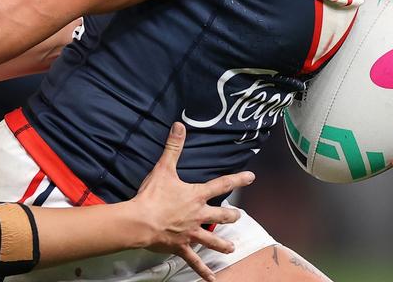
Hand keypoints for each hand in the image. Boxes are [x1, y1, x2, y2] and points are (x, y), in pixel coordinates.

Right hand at [130, 122, 255, 280]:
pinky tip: (212, 280)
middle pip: (221, 215)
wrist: (141, 220)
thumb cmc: (152, 195)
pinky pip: (195, 261)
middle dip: (231, 215)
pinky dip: (204, 271)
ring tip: (231, 248)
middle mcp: (198, 215)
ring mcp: (191, 233)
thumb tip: (179, 126)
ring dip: (222, 244)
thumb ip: (173, 147)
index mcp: (196, 196)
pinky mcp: (182, 246)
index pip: (221, 185)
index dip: (237, 180)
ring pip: (213, 240)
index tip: (251, 177)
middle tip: (238, 216)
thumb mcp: (164, 168)